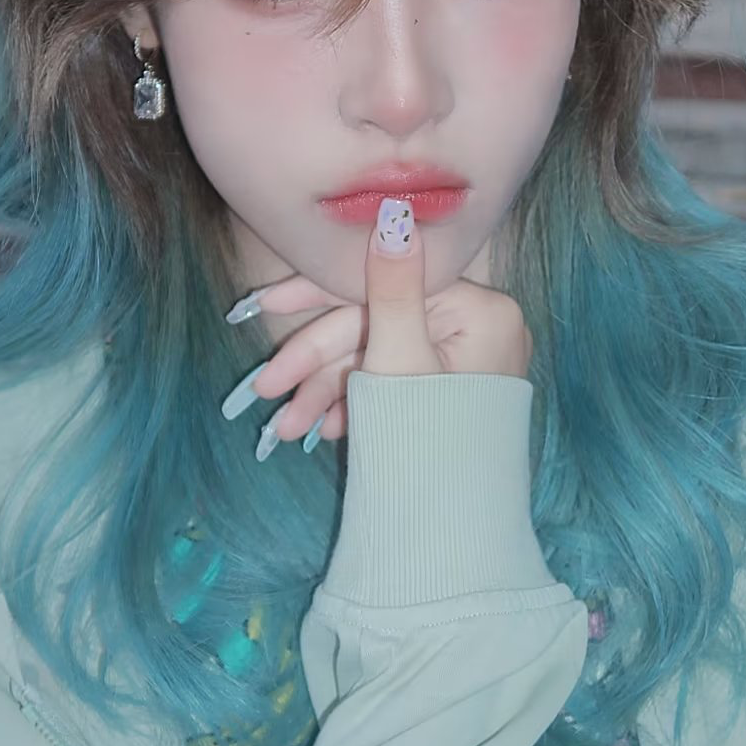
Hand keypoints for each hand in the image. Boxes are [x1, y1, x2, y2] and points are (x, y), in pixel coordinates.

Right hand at [228, 200, 533, 450]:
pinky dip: (358, 401)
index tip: (264, 307)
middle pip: (379, 324)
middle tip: (267, 390)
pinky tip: (327, 429)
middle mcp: (481, 327)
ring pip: (380, 357)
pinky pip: (395, 380)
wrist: (454, 535)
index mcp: (479, 309)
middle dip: (317, 362)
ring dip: (328, 389)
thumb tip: (394, 211)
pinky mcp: (454, 393)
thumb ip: (390, 287)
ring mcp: (469, 362)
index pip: (384, 284)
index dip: (318, 297)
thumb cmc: (429, 440)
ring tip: (289, 429)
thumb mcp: (399, 359)